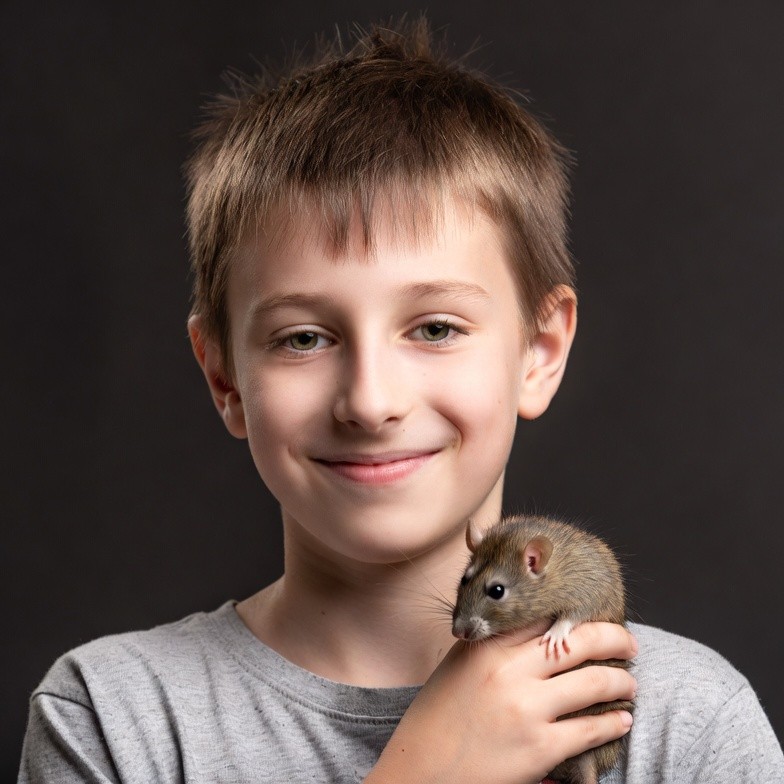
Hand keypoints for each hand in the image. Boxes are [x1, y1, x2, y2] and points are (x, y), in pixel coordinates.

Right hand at [365, 622, 636, 783]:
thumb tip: (538, 631)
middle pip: (578, 641)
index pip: (546, 615)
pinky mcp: (540, 748)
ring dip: (620, 682)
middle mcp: (509, 671)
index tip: (592, 616)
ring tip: (628, 683)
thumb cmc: (438, 718)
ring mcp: (527, 709)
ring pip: (593, 682)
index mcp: (488, 646)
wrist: (421, 770)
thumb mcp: (460, 666)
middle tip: (628, 643)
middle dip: (613, 638)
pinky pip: (591, 729)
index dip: (576, 613)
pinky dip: (613, 721)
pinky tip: (621, 719)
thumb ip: (494, 644)